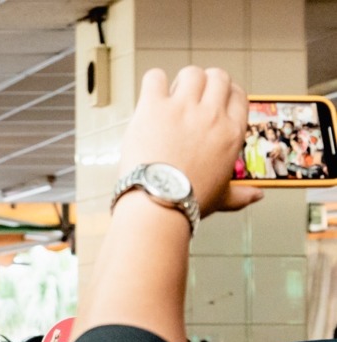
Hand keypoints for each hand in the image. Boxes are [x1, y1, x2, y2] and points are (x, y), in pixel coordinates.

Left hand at [117, 67, 262, 217]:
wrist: (157, 203)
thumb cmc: (187, 202)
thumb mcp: (221, 197)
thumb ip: (240, 195)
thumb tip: (257, 196)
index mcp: (232, 132)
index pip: (238, 94)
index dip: (225, 93)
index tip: (213, 101)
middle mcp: (211, 115)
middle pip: (217, 76)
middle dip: (205, 83)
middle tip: (190, 98)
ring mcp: (183, 108)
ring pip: (191, 73)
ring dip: (181, 82)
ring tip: (170, 98)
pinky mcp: (154, 107)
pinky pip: (156, 77)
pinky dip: (153, 83)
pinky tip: (150, 97)